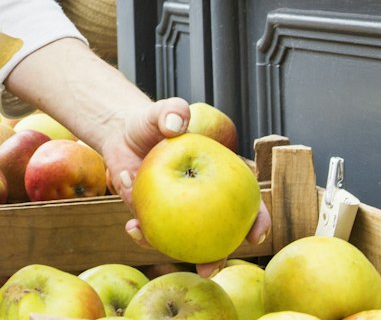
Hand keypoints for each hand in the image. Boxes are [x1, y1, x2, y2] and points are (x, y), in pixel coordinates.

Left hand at [98, 98, 270, 267]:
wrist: (122, 135)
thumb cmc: (152, 122)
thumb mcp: (162, 113)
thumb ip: (172, 111)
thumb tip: (177, 122)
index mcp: (218, 177)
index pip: (248, 201)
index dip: (258, 220)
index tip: (256, 236)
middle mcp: (202, 201)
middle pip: (219, 235)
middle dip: (216, 258)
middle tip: (207, 269)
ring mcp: (177, 213)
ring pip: (183, 243)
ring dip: (170, 252)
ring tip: (156, 243)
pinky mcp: (153, 218)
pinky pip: (151, 232)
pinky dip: (142, 233)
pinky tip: (132, 227)